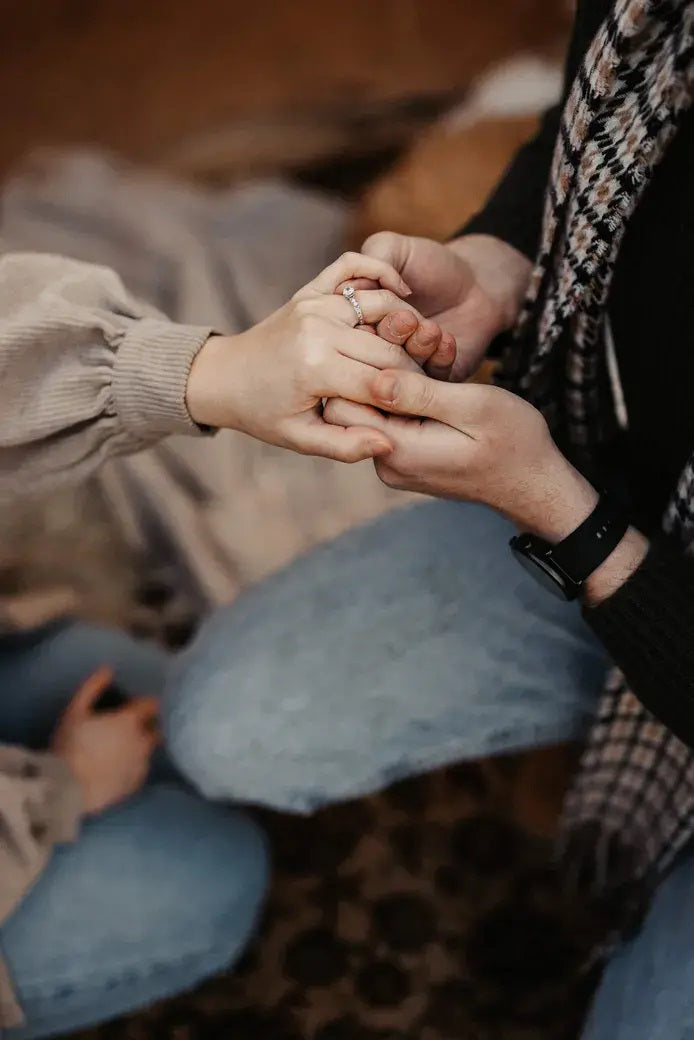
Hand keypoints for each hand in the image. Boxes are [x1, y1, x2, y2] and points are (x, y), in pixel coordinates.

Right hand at [51, 667, 159, 814]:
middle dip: (148, 725)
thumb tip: (107, 669)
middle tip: (128, 727)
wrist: (67, 788)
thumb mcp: (75, 711)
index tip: (132, 706)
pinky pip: (140, 769)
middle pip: (156, 727)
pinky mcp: (136, 783)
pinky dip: (134, 765)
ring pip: (149, 750)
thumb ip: (92, 687)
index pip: (152, 704)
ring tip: (120, 749)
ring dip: (141, 746)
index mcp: (130, 721)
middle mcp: (143, 741)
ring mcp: (142, 764)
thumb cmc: (70, 745)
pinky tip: (118, 767)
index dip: (143, 703)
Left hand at [185, 252, 435, 462]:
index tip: (422, 407)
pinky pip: (354, 265)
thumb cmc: (264, 413)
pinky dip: (382, 272)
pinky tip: (403, 294)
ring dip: (408, 325)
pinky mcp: (312, 290)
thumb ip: (345, 445)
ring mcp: (314, 304)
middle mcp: (318, 329)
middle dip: (414, 367)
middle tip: (427, 384)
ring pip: (382, 304)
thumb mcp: (301, 439)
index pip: (383, 381)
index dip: (409, 397)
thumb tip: (388, 444)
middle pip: (389, 345)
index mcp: (315, 369)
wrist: (226, 377)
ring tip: (419, 348)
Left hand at [324, 369, 598, 540]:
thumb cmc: (514, 442)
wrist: (533, 483)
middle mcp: (387, 463)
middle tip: (416, 348)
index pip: (343, 405)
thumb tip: (373, 378)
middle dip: (378, 372)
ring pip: (372, 413)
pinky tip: (432, 384)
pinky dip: (406, 400)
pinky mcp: (405, 460)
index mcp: (398, 451)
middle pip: (353, 407)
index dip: (361, 367)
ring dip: (395, 384)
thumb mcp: (473, 407)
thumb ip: (421, 394)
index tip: (396, 345)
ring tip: (431, 365)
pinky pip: (391, 423)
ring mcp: (394, 465)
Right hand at [361, 232, 532, 380]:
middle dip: (389, 337)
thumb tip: (346, 290)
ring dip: (416, 349)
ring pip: (401, 373)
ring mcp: (402, 370)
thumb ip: (367, 261)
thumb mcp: (392, 248)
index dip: (361, 322)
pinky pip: (431, 381)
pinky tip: (446, 340)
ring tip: (430, 328)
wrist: (476, 282)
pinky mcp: (432, 383)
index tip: (382, 305)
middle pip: (369, 357)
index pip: (345, 332)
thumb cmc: (428, 263)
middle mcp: (373, 351)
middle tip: (408, 319)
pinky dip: (439, 359)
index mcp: (354, 322)